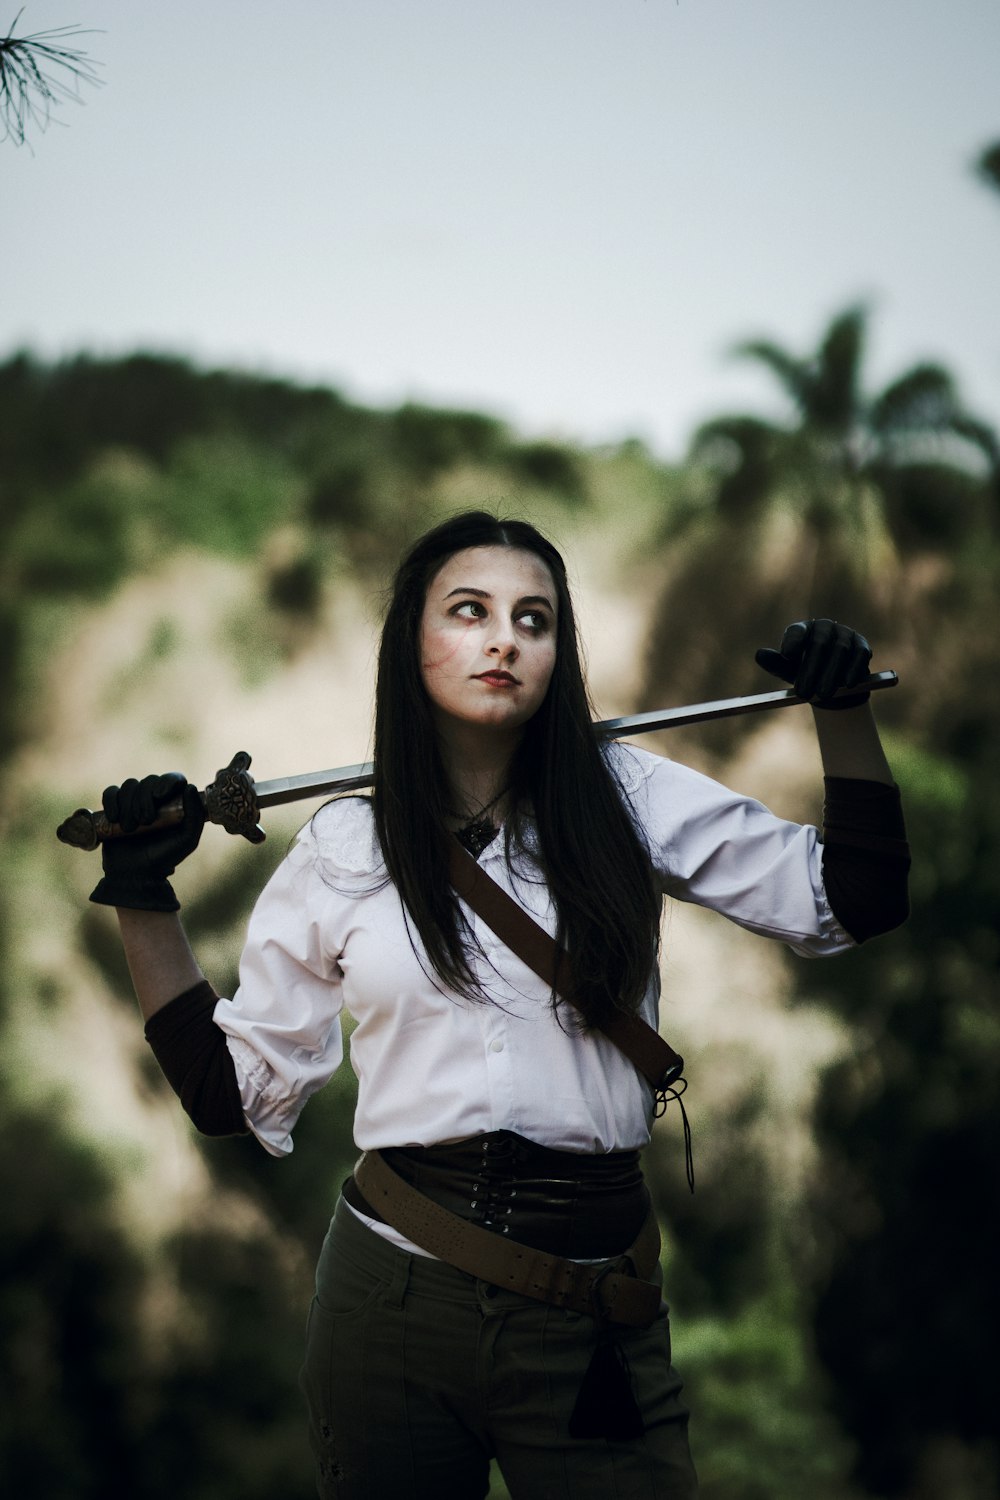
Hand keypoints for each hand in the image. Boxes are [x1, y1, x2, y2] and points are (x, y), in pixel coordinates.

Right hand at [89, 773, 204, 910]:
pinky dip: (112, 802)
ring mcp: (133, 802)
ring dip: (129, 805)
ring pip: (130, 785)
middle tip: (146, 822)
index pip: (173, 779)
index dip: (167, 781)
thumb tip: (190, 787)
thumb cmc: (165, 857)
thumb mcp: (187, 840)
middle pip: (149, 781)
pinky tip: (115, 819)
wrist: (135, 874)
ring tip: (131, 828)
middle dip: (145, 800)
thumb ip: (195, 815)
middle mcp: (154, 799)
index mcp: (174, 803)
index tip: (161, 795)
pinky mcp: (115, 807)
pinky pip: (111, 792)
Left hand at [755, 619, 872, 708]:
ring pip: (840, 650)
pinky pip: (859, 654)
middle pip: (819, 643)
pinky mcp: (861, 645)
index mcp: (802, 630)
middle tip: (804, 692)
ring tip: (823, 694)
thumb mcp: (787, 671)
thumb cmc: (804, 673)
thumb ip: (775, 663)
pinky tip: (848, 684)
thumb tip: (759, 655)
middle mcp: (824, 627)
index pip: (797, 631)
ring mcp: (844, 633)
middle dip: (811, 669)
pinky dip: (854, 669)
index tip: (787, 656)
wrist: (832, 684)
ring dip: (832, 673)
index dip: (793, 641)